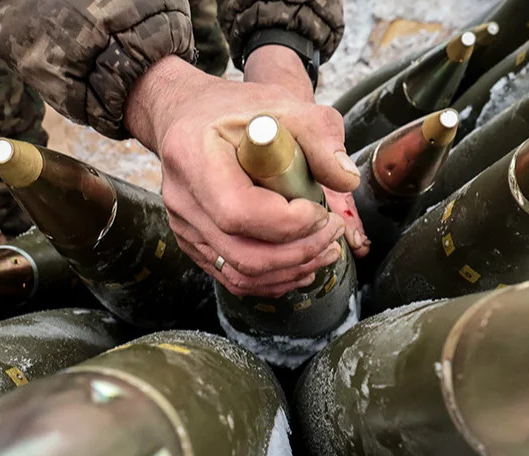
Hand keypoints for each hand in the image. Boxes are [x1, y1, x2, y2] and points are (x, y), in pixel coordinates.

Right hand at [125, 56, 360, 297]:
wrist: (189, 117)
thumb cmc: (234, 109)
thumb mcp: (281, 103)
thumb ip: (319, 134)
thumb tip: (346, 179)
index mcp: (194, 158)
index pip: (240, 211)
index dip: (288, 222)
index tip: (321, 210)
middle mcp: (182, 199)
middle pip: (243, 254)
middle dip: (299, 251)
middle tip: (332, 232)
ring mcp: (184, 228)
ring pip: (240, 275)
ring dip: (291, 270)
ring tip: (326, 250)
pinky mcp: (194, 244)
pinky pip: (234, 277)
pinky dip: (274, 278)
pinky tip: (302, 264)